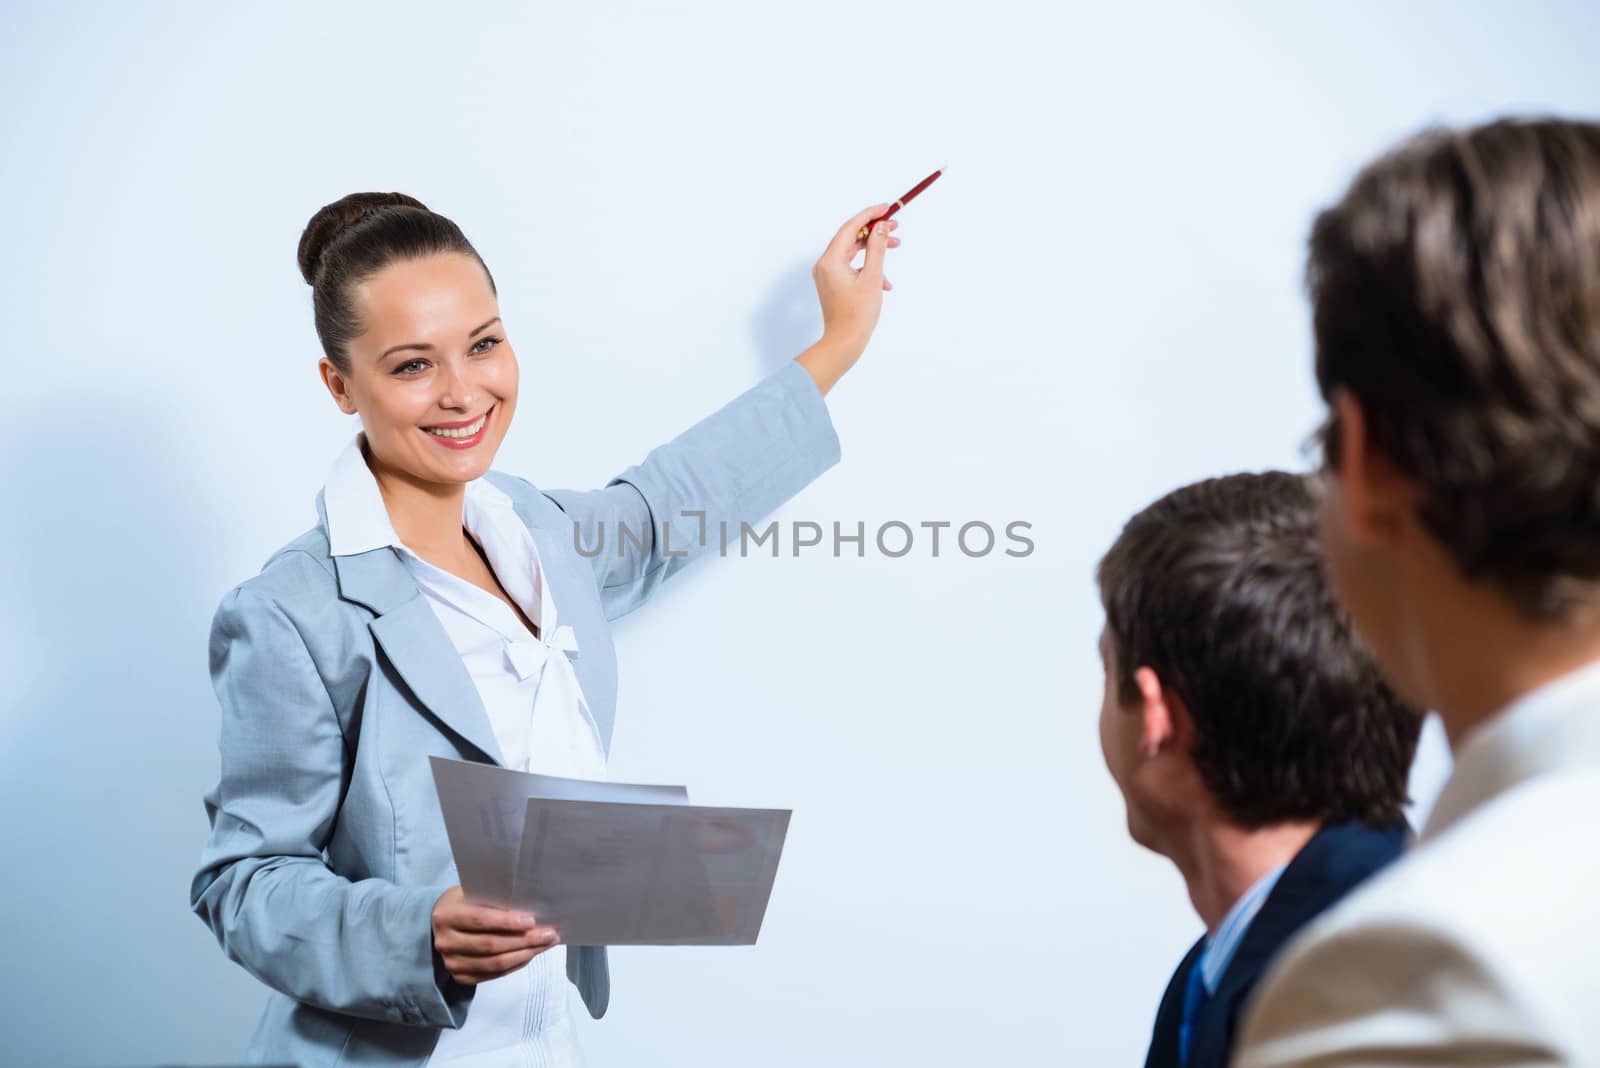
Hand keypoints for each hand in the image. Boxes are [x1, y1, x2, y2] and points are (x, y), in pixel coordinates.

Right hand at [431, 885, 559, 985]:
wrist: (441, 924)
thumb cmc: (464, 902)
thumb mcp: (472, 892)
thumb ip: (493, 898)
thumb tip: (530, 905)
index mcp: (447, 915)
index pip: (480, 920)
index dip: (508, 922)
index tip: (532, 920)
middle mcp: (445, 942)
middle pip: (491, 945)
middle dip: (525, 940)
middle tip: (549, 934)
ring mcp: (452, 963)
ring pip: (494, 963)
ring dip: (525, 954)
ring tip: (546, 944)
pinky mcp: (460, 977)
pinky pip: (493, 975)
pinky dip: (515, 965)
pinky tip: (530, 954)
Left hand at [797, 203, 902, 394]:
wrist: (844, 342)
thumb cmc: (857, 315)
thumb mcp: (873, 278)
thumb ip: (877, 248)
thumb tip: (882, 227)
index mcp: (830, 260)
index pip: (850, 227)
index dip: (870, 215)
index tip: (887, 208)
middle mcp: (825, 264)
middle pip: (851, 237)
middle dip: (874, 231)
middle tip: (895, 226)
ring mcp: (828, 274)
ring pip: (853, 251)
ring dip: (874, 249)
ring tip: (896, 246)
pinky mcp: (833, 284)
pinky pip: (852, 266)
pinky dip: (868, 267)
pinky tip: (885, 281)